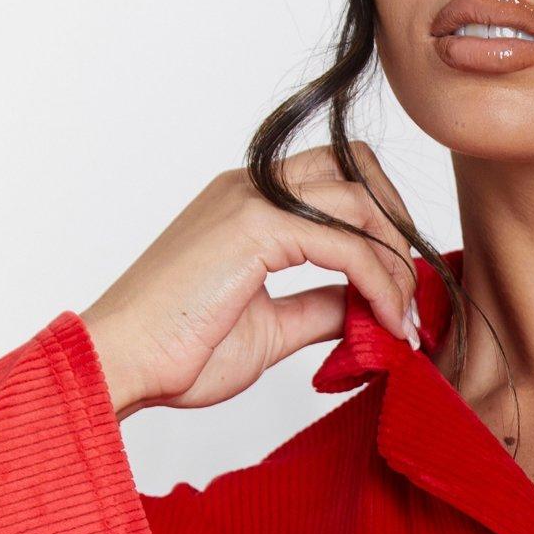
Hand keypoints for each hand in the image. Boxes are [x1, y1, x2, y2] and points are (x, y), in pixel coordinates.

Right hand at [79, 144, 420, 419]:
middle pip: (359, 168)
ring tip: (403, 320)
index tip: (403, 289)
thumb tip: (366, 308)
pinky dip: (379, 283)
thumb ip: (320, 308)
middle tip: (414, 292)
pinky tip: (386, 326)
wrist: (119, 365)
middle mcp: (251, 187)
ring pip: (361, 201)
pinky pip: (346, 243)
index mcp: (249, 203)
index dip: (384, 225)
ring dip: (397, 263)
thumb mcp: (271, 327)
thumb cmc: (177, 353)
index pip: (339, 179)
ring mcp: (251, 200)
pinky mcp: (254, 227)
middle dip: (401, 225)